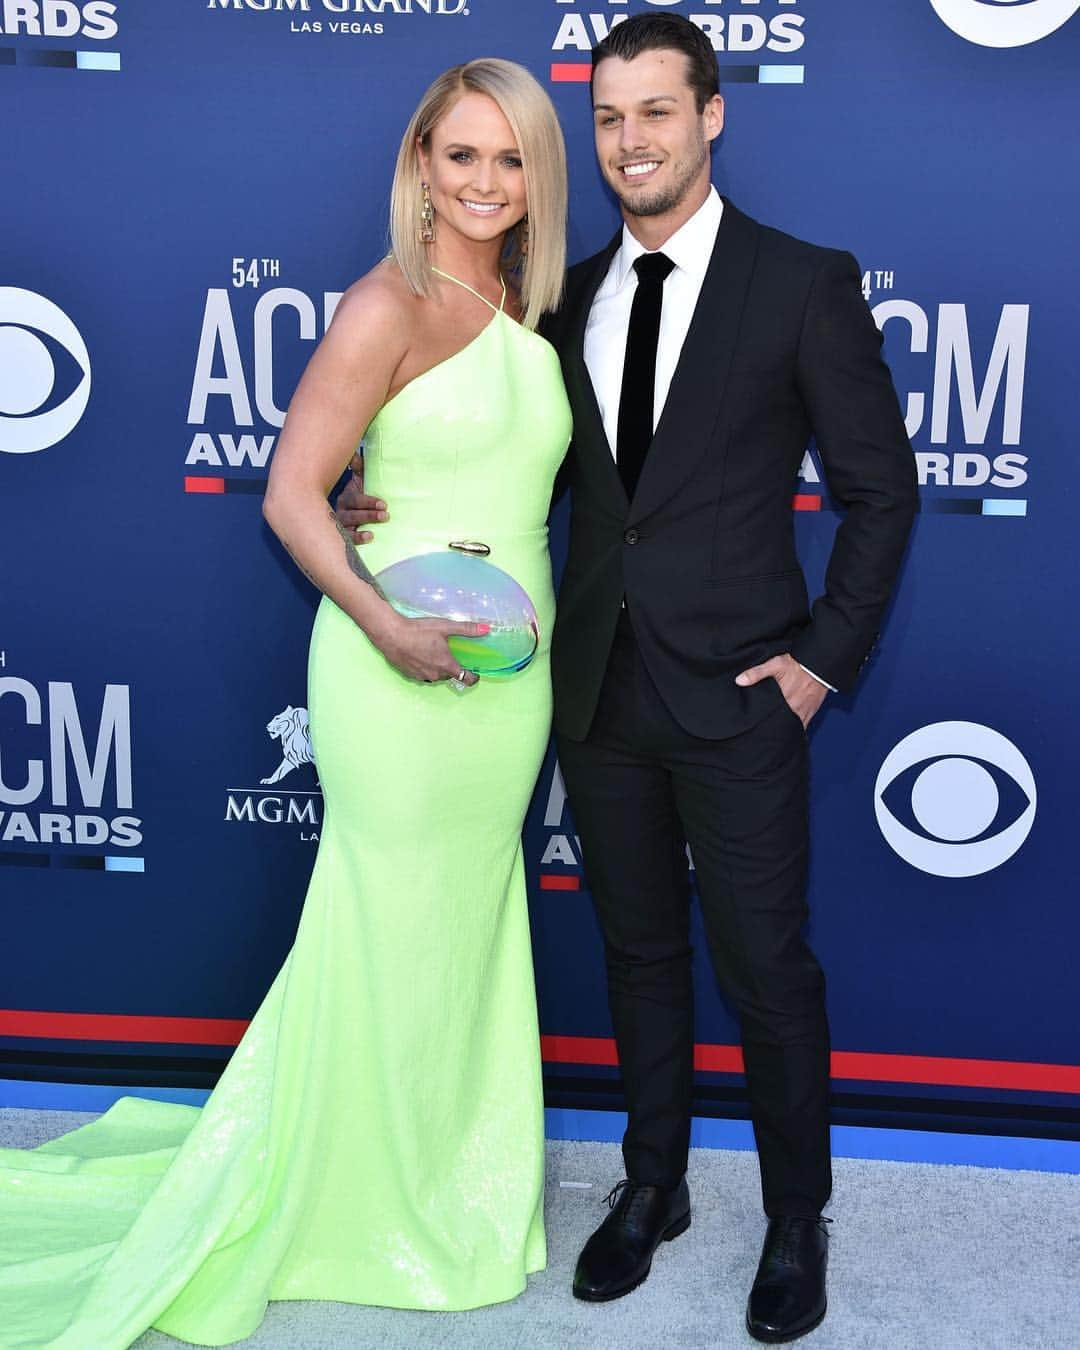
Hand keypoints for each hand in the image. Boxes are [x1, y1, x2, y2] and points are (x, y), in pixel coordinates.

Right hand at [335, 452, 387, 542]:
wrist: (356, 517)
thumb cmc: (361, 498)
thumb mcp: (361, 483)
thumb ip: (361, 469)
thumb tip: (355, 452)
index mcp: (347, 498)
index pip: (355, 499)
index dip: (368, 501)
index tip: (383, 504)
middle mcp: (341, 511)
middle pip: (352, 514)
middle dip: (368, 515)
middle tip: (386, 515)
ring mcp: (341, 526)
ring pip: (347, 528)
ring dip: (360, 530)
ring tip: (373, 533)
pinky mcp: (343, 538)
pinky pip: (347, 540)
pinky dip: (356, 539)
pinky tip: (368, 538)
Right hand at [367, 611, 485, 686]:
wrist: (391, 634)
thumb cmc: (419, 631)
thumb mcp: (445, 627)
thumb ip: (466, 629)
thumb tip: (487, 629)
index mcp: (446, 665)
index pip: (465, 679)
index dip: (473, 678)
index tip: (475, 674)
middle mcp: (435, 675)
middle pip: (449, 676)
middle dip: (452, 668)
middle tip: (450, 655)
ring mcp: (421, 676)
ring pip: (435, 676)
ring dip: (437, 669)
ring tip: (434, 655)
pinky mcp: (408, 674)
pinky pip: (422, 675)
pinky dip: (424, 668)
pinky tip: (420, 657)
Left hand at [734, 653, 826, 728]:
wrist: (818, 665)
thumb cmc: (797, 665)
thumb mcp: (775, 665)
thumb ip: (756, 673)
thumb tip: (739, 681)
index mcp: (783, 700)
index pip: (770, 718)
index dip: (762, 724)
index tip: (754, 728)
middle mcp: (794, 708)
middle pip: (780, 725)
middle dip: (772, 730)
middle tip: (762, 733)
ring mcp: (804, 711)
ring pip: (792, 728)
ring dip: (784, 730)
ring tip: (774, 734)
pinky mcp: (811, 711)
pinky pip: (803, 725)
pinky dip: (796, 729)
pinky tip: (789, 731)